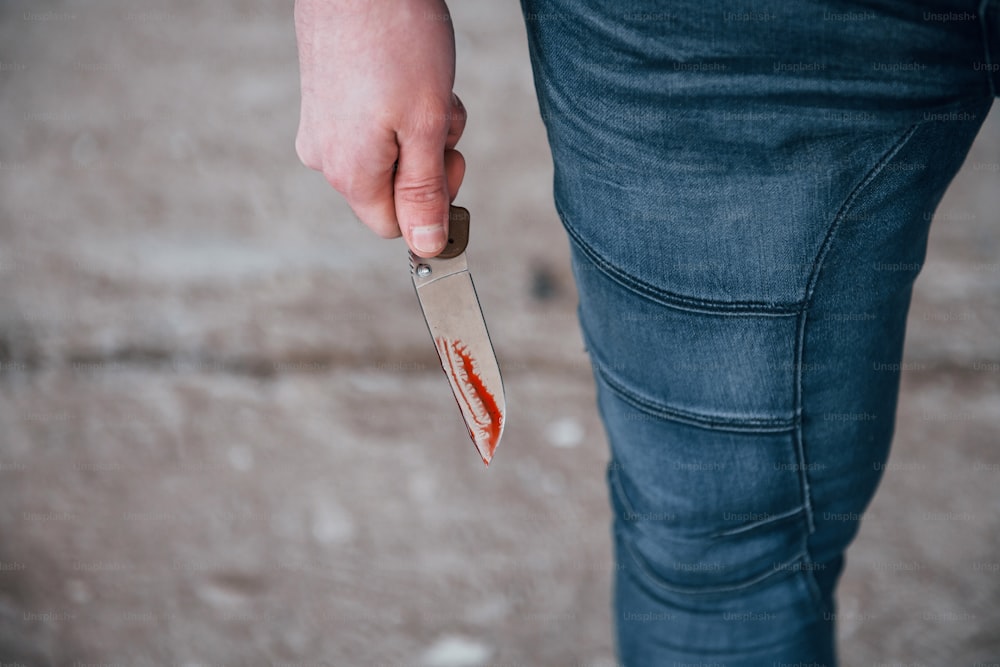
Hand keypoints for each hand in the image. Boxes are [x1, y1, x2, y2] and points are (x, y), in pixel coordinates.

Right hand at [294, 0, 466, 257]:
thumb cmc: (396, 40)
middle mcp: (325, 157)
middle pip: (393, 190)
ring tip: (424, 86)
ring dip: (420, 130)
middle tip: (441, 117)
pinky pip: (372, 126)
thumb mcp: (426, 126)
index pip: (395, 226)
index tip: (452, 160)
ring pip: (388, 154)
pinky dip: (400, 109)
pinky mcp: (324, 100)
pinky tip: (406, 73)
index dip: (432, 205)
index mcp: (350, 173)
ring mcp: (321, 126)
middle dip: (428, 160)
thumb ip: (426, 193)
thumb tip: (429, 247)